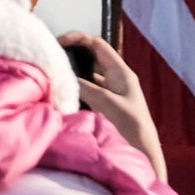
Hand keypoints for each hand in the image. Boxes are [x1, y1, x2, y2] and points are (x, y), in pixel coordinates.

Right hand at [64, 32, 166, 183]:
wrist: (143, 155)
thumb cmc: (131, 126)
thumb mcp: (105, 101)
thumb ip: (83, 86)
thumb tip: (60, 77)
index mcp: (121, 72)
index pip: (97, 44)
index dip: (77, 38)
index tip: (58, 42)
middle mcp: (114, 80)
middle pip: (88, 60)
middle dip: (70, 58)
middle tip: (51, 61)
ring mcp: (108, 95)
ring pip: (84, 79)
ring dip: (70, 79)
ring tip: (52, 79)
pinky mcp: (102, 109)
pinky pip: (83, 95)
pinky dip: (72, 94)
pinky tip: (60, 98)